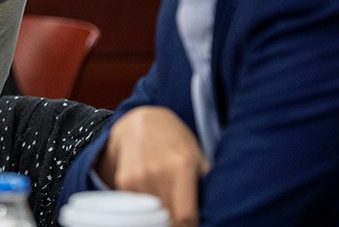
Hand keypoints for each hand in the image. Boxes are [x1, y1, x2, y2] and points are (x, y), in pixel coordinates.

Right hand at [96, 106, 209, 226]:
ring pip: (152, 214)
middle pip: (168, 218)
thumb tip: (215, 210)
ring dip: (160, 214)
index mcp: (181, 166)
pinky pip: (138, 206)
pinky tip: (153, 192)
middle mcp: (157, 173)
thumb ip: (205, 181)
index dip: (190, 226)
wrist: (140, 121)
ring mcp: (138, 178)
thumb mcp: (197, 154)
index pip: (185, 216)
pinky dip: (147, 206)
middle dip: (175, 221)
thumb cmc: (174, 138)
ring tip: (168, 201)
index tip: (192, 225)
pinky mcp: (124, 182)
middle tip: (181, 215)